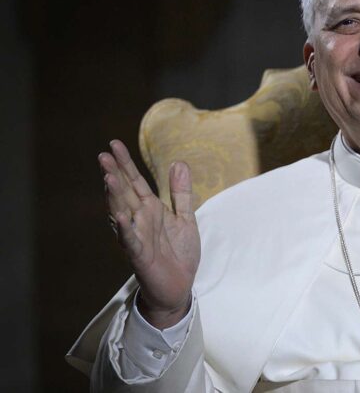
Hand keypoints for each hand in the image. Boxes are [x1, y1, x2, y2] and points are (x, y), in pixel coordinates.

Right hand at [99, 140, 200, 327]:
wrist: (180, 287)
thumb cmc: (179, 253)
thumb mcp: (185, 218)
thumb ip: (181, 193)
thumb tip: (179, 163)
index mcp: (151, 209)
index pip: (135, 182)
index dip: (126, 164)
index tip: (114, 144)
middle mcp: (140, 220)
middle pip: (124, 193)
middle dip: (114, 174)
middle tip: (102, 155)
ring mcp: (137, 236)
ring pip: (122, 213)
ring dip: (114, 197)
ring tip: (107, 177)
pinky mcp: (140, 255)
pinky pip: (131, 240)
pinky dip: (125, 229)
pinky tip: (120, 216)